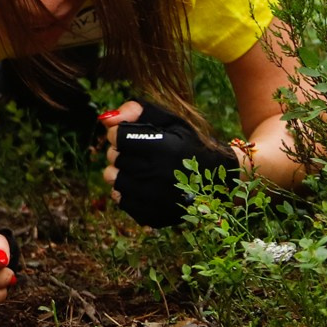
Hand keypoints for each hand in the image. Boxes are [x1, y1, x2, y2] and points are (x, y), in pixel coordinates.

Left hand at [101, 100, 238, 228]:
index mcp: (164, 148)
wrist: (220, 179)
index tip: (130, 134)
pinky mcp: (156, 216)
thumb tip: (106, 119)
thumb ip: (136, 111)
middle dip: (121, 151)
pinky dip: (127, 191)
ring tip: (138, 167)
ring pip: (113, 179)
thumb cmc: (190, 143)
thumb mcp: (170, 120)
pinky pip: (122, 201)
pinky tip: (142, 185)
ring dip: (120, 170)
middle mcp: (160, 175)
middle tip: (140, 152)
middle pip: (114, 157)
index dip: (120, 133)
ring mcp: (157, 199)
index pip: (117, 137)